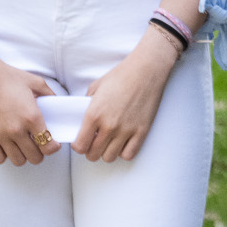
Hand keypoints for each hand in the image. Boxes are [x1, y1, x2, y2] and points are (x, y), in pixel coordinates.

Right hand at [0, 51, 58, 166]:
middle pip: (34, 157)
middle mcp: (16, 129)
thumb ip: (50, 95)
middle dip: (40, 153)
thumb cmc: (9, 77)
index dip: (53, 148)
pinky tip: (7, 146)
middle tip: (39, 145)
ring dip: (23, 155)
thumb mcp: (36, 82)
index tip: (53, 144)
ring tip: (23, 146)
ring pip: (17, 160)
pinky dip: (4, 155)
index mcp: (32, 116)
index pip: (48, 145)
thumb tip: (57, 103)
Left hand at [74, 28, 179, 162]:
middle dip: (91, 150)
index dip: (79, 146)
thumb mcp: (95, 87)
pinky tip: (123, 142)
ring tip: (109, 143)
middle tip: (95, 142)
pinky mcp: (142, 130)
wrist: (147, 69)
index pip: (80, 146)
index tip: (82, 141)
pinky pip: (129, 154)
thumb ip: (85, 106)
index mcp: (94, 114)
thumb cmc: (121, 75)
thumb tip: (82, 120)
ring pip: (109, 157)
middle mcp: (109, 125)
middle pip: (93, 155)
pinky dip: (124, 152)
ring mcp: (126, 130)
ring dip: (107, 152)